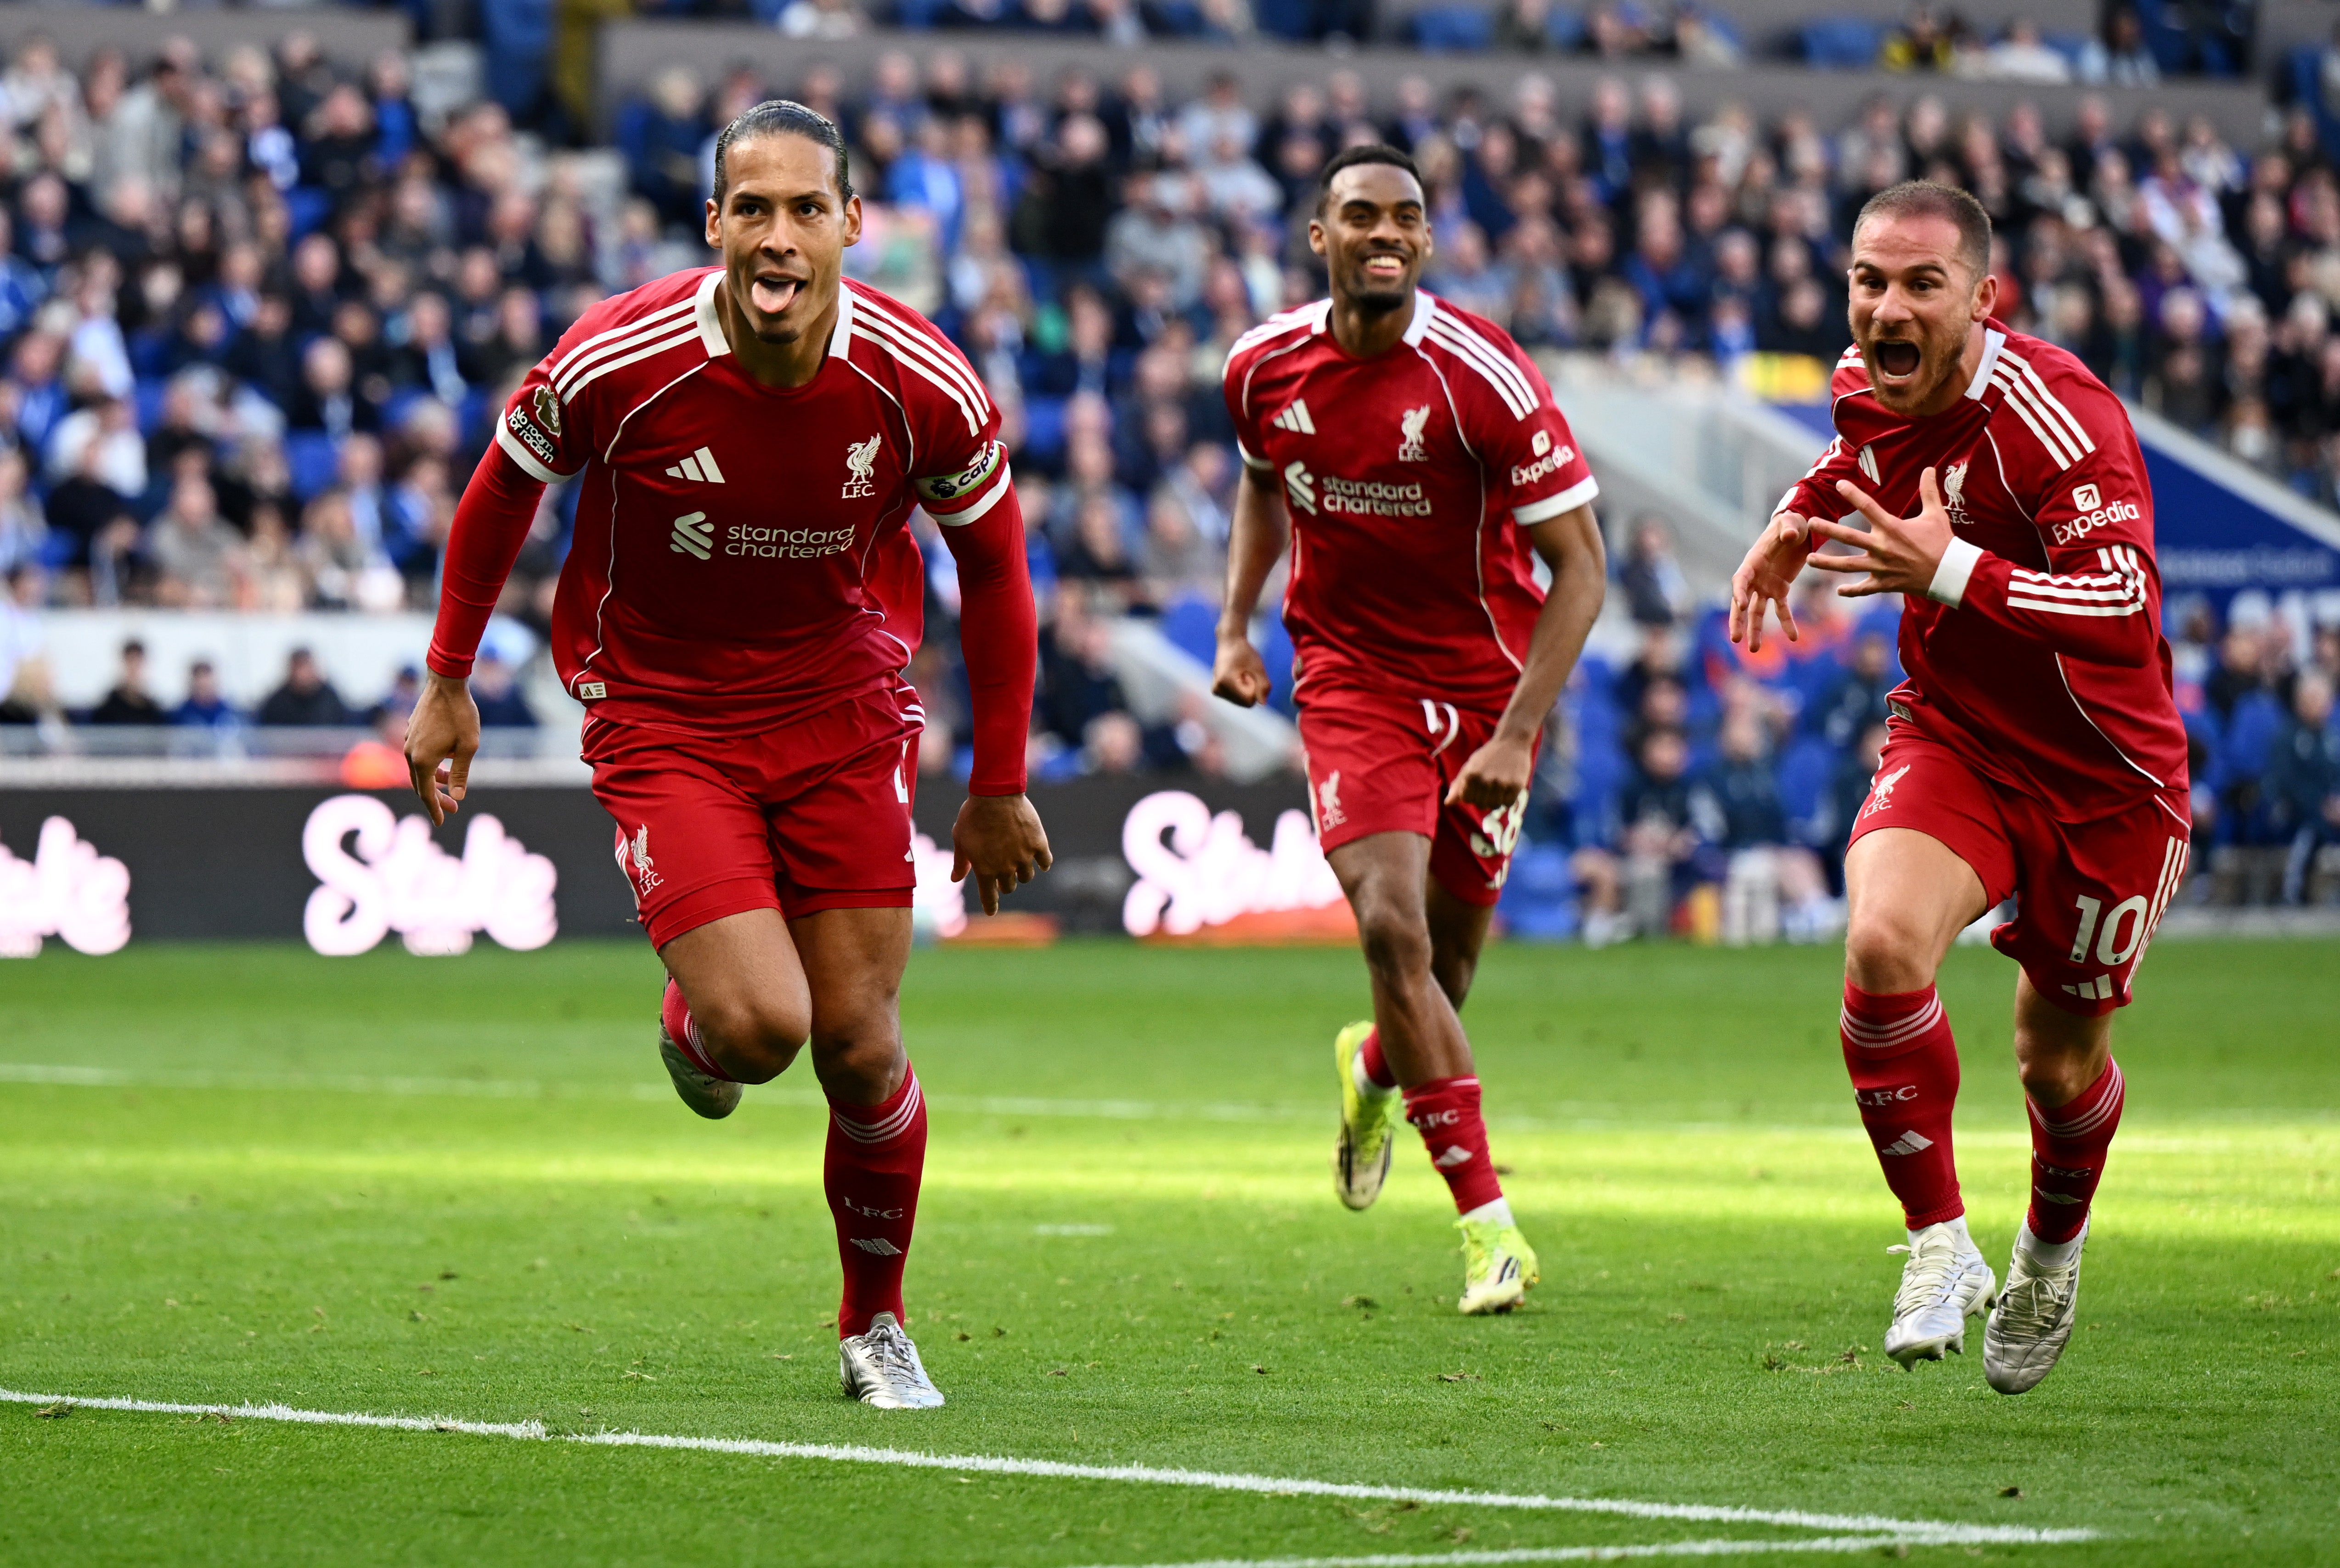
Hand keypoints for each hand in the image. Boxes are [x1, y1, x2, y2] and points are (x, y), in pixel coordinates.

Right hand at [404, 671, 479, 825]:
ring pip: (419, 770)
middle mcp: (410, 753)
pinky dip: (430, 766)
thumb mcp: (468, 747)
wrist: (446, 683)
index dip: (435, 809)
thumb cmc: (461, 715)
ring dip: (434, 781)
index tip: (442, 822)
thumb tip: (459, 796)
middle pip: (420, 785)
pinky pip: (418, 756)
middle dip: (436, 798)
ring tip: (451, 785)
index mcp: (422, 760)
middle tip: (453, 808)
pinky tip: (445, 762)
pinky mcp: (412, 732)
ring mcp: (409, 741)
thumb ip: (461, 773)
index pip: (426, 794)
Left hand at [951, 792, 1052, 914]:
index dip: (990, 905)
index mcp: (985, 869)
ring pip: (1027, 876)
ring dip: (1022, 872)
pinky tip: (1040, 858)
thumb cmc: (973, 815)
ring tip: (1019, 861)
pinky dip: (1042, 862)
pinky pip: (1045, 861)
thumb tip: (955, 879)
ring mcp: (1024, 857)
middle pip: (1009, 887)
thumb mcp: (960, 839)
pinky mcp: (1039, 844)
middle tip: (1002, 872)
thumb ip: (961, 862)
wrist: (995, 794)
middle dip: (1004, 883)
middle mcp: (1005, 868)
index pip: (988, 896)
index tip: (991, 911)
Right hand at [1211, 630, 1269, 707]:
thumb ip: (1263, 685)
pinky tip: (1236, 677)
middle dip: (1250, 689)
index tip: (1249, 672)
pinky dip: (1240, 690)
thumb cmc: (1244, 652)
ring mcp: (1216, 691)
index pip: (1249, 700)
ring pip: (1241, 702)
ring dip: (1245, 690)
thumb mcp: (1258, 667)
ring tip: (1240, 673)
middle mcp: (1217, 689)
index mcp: (1225, 682)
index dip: (1255, 687)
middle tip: (1245, 672)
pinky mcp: (1216, 691)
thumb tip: (1263, 703)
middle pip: (1245, 702)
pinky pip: (1235, 699)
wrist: (1229, 642)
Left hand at [1447, 731, 1534, 809]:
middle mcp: (1484, 780)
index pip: (1467, 799)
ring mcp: (1500, 784)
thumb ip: (1458, 785)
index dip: (1472, 793)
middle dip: (1484, 797)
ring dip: (1496, 799)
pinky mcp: (1516, 786)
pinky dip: (1508, 798)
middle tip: (1490, 784)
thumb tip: (1448, 803)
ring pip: (1494, 806)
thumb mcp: (1470, 766)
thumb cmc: (1488, 756)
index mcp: (1470, 775)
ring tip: (1499, 786)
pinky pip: (1508, 803)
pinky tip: (1508, 787)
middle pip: (1480, 804)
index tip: (1478, 784)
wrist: (1512, 742)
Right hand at [1729, 512, 1809, 651]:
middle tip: (1736, 638)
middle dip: (1738, 620)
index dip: (1739, 592)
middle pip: (1741, 602)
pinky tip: (1793, 637)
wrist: (1798, 529)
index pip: (1741, 579)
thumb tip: (1790, 535)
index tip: (1742, 605)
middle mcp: (1755, 577)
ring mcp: (1765, 585)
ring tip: (1753, 650)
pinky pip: (1781, 610)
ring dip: (1755, 629)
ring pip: (1757, 611)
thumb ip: (1789, 528)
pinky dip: (1786, 623)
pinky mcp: (1779, 590)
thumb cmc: (1790, 523)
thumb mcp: (1791, 523)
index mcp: (1753, 561)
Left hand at [1808, 468, 1952, 599]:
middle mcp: (1882, 547)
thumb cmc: (1942, 542)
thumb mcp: (1935, 514)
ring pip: (1848, 566)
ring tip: (1809, 560)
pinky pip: (1864, 588)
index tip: (1838, 484)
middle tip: (1810, 522)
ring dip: (1827, 563)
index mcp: (1892, 528)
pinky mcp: (1885, 583)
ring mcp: (1881, 567)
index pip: (1868, 507)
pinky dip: (1851, 591)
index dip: (1853, 494)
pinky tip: (1837, 591)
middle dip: (1828, 529)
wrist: (1950, 573)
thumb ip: (1929, 492)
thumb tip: (1929, 468)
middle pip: (1849, 537)